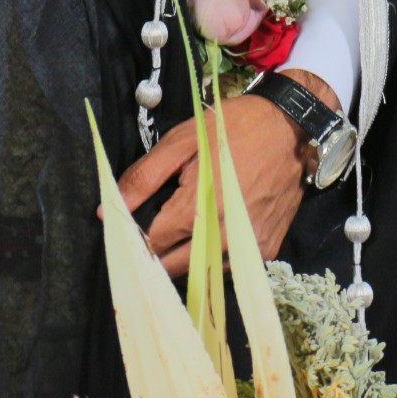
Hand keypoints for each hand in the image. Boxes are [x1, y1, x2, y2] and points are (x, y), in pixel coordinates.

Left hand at [114, 69, 335, 275]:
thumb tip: (105, 211)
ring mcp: (248, 246)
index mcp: (197, 207)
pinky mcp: (266, 249)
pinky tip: (212, 230)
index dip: (136, 236)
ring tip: (182, 229)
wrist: (291, 126)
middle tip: (154, 229)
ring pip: (201, 271)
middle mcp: (224, 235)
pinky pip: (229, 266)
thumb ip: (143, 177)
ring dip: (185, 257)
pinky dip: (214, 255)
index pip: (151, 245)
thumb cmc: (234, 128)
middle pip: (173, 265)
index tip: (132, 226)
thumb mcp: (182, 140)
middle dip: (157, 252)